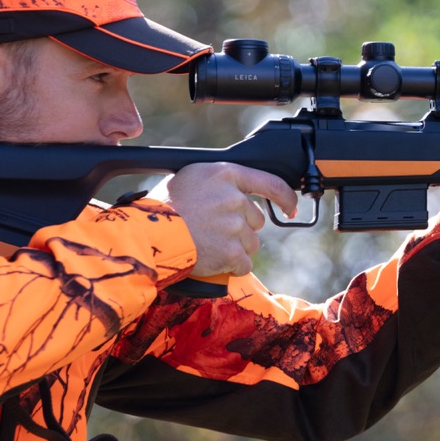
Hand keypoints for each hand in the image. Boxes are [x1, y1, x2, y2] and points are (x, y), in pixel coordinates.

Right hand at [148, 163, 298, 277]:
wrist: (148, 234)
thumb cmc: (162, 206)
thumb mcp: (190, 177)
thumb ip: (218, 182)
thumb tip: (237, 191)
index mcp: (225, 174)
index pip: (271, 183)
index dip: (286, 198)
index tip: (290, 208)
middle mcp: (234, 198)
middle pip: (255, 220)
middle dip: (241, 229)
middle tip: (214, 231)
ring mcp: (234, 225)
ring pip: (251, 244)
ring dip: (235, 248)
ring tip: (208, 245)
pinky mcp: (231, 251)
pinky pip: (243, 264)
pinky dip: (231, 267)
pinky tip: (213, 261)